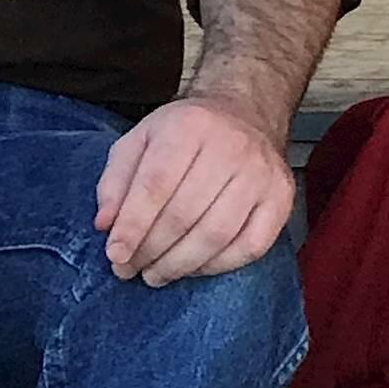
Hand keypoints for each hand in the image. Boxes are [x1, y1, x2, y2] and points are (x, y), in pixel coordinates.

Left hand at [94, 95, 294, 284]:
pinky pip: (251, 246)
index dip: (133, 226)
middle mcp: (232, 146)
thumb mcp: (141, 139)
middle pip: (184, 214)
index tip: (115, 255)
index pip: (156, 185)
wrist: (247, 112)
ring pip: (216, 235)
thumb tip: (106, 224)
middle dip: (150, 250)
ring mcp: (262, 173)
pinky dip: (217, 266)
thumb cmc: (186, 132)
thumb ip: (116, 180)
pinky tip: (194, 267)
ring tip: (155, 274)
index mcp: (190, 126)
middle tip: (129, 269)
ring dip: (179, 264)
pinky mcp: (282, 197)